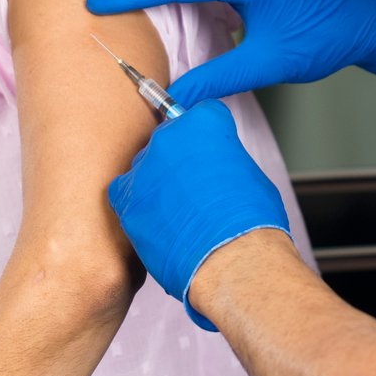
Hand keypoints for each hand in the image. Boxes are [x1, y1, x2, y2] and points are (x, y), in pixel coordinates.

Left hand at [107, 100, 289, 329]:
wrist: (231, 260)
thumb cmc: (251, 223)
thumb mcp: (249, 174)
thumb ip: (223, 160)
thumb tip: (214, 169)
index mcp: (204, 122)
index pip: (201, 115)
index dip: (210, 139)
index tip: (211, 155)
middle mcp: (168, 136)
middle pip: (170, 140)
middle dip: (181, 160)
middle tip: (198, 190)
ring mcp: (143, 167)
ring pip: (146, 168)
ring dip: (159, 184)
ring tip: (182, 214)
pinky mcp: (125, 198)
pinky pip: (126, 194)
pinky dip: (140, 206)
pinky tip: (161, 223)